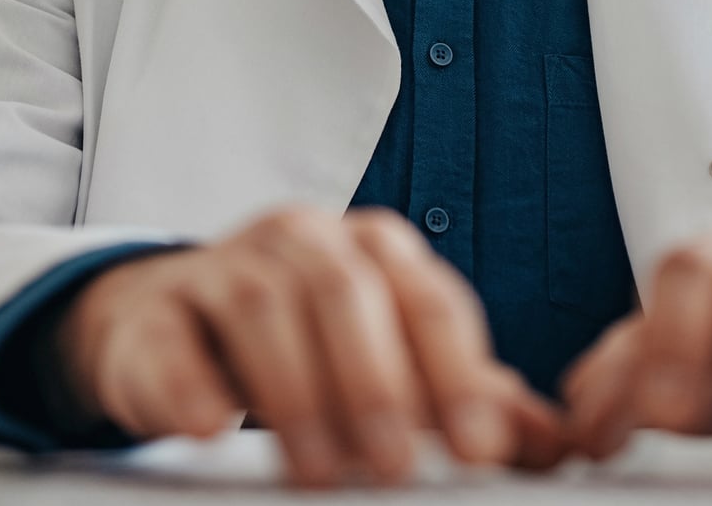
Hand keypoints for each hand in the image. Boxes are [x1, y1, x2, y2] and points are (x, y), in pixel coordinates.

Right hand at [54, 205, 564, 486]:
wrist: (171, 321)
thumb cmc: (303, 341)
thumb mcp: (389, 360)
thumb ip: (465, 397)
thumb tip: (555, 443)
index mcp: (375, 249)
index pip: (430, 301)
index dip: (458, 375)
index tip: (479, 451)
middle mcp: (302, 239)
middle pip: (346, 294)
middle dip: (377, 385)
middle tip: (391, 469)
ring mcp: (222, 263)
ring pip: (261, 305)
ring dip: (294, 394)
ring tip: (317, 470)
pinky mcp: (156, 308)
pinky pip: (172, 335)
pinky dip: (192, 381)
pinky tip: (210, 426)